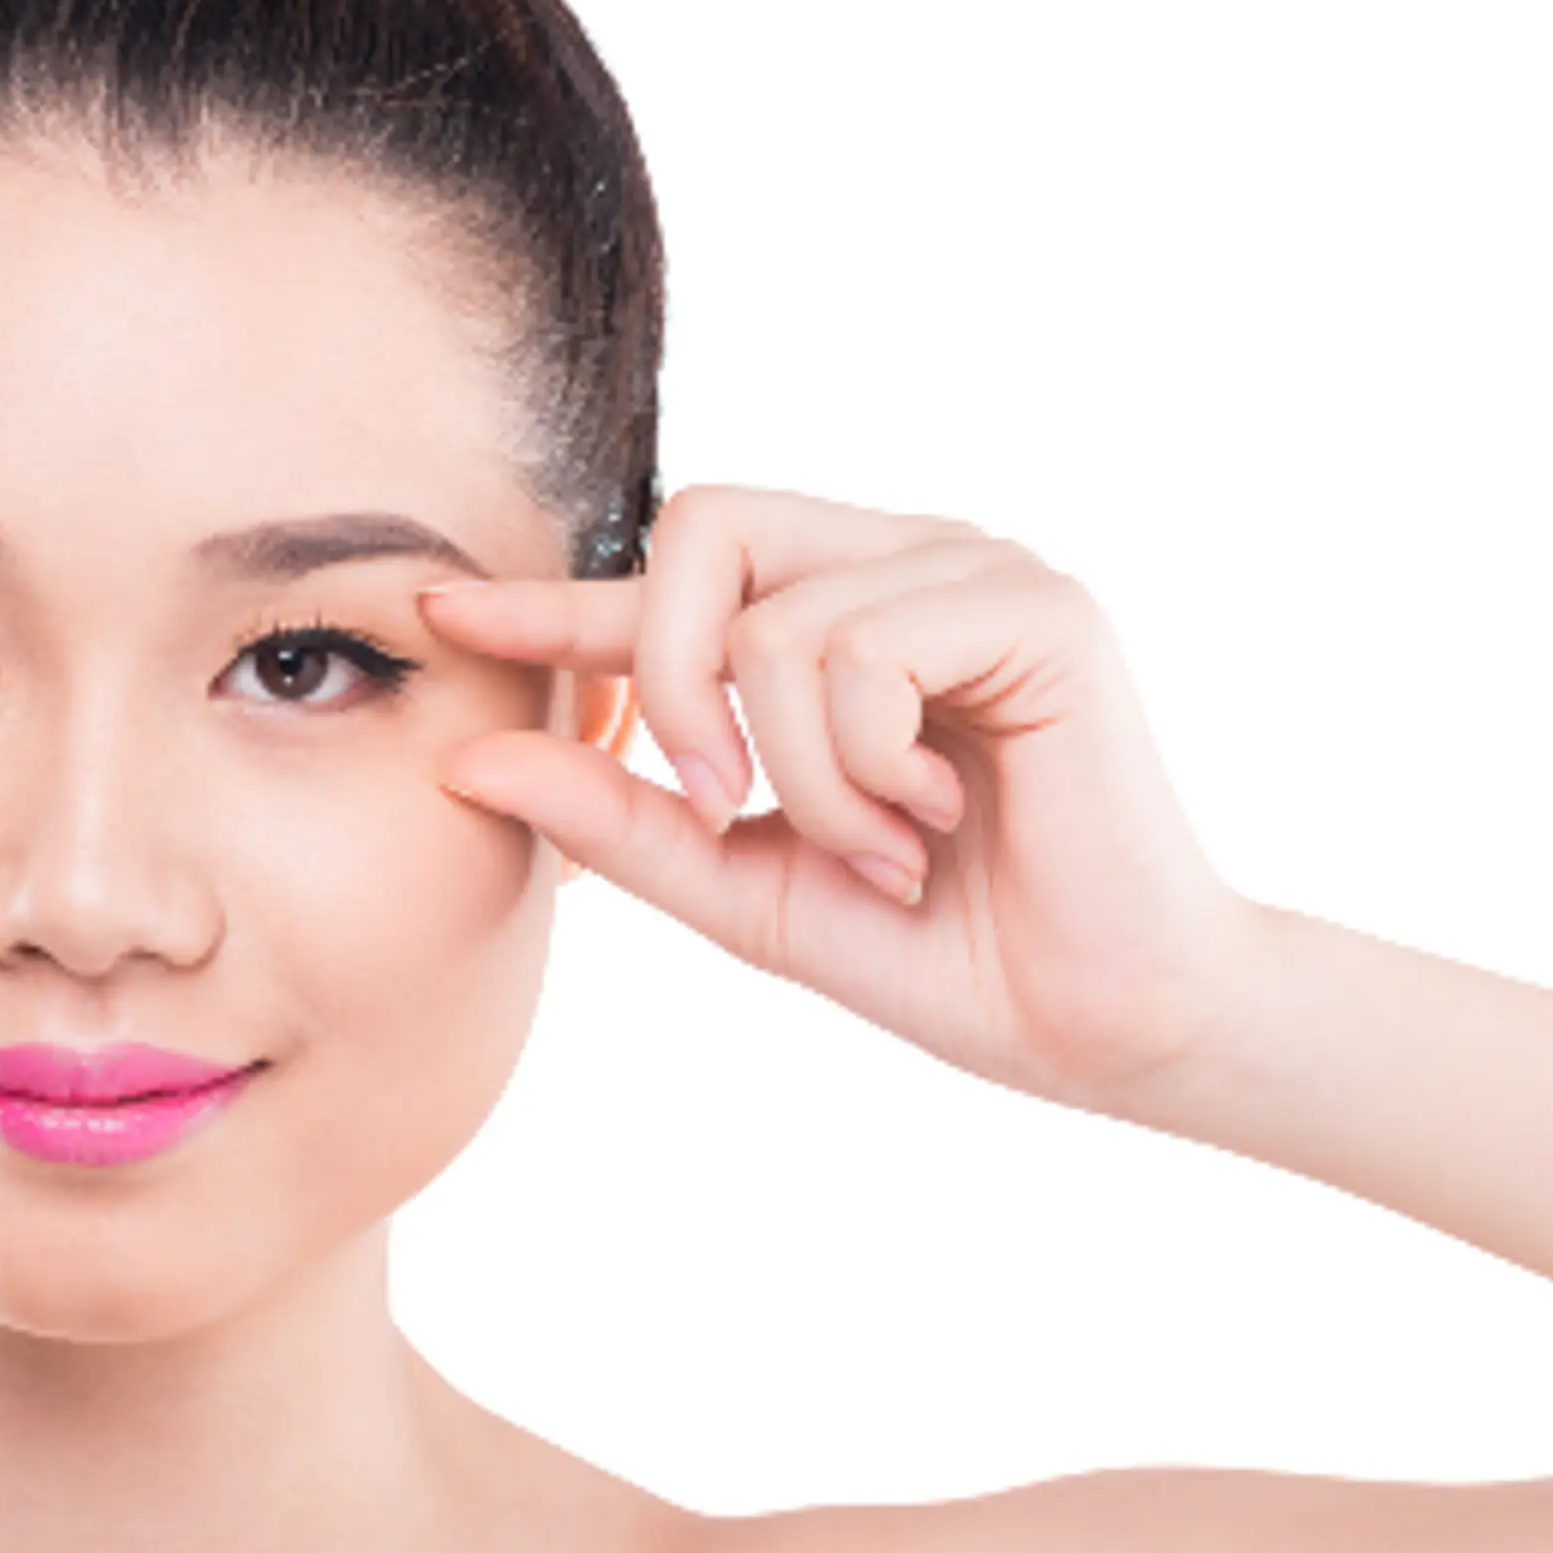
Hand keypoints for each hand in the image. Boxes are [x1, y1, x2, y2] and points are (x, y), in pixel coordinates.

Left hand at [420, 484, 1262, 1115]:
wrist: (1115, 1028)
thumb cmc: (961, 957)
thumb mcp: (756, 892)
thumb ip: (628, 822)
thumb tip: (469, 761)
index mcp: (846, 620)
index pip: (674, 578)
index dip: (555, 599)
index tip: (438, 611)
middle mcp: (908, 565)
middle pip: (702, 525)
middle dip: (666, 677)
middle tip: (719, 803)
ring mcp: (977, 571)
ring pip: (775, 622)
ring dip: (799, 776)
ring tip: (885, 847)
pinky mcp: (1036, 606)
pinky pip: (859, 650)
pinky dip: (862, 765)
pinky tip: (932, 819)